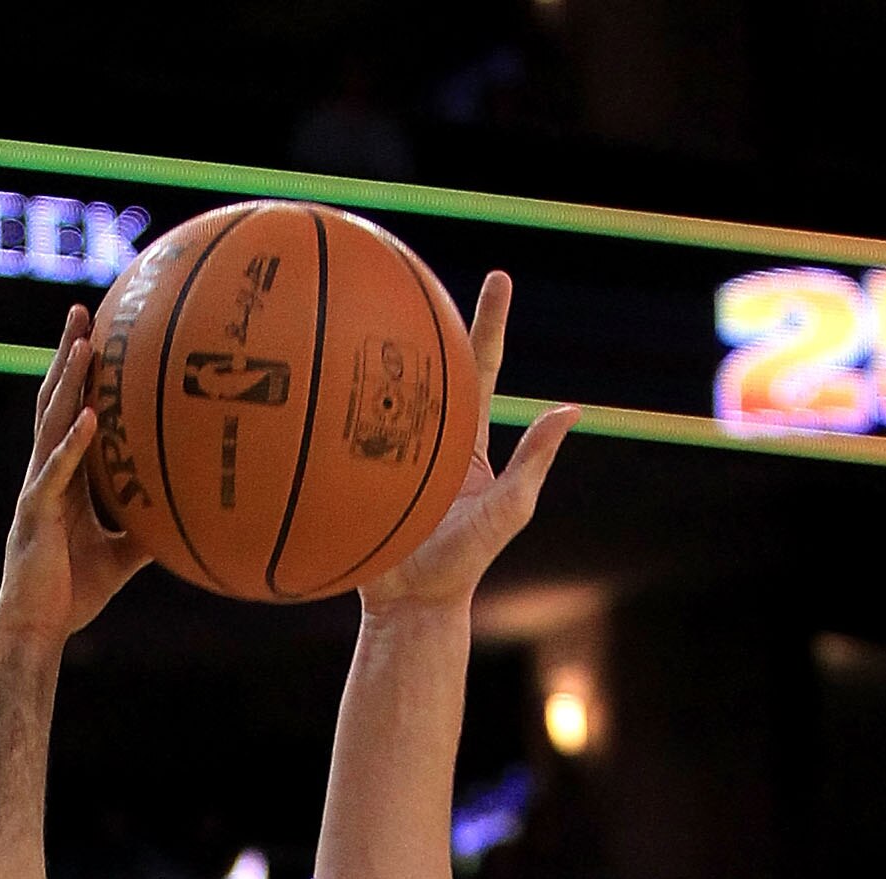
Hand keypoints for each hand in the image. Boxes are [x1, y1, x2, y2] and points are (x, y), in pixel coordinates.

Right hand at [0, 308, 148, 648]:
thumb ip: (147, 533)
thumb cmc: (72, 596)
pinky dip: (73, 444)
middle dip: (68, 355)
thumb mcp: (120, 559)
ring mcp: (38, 490)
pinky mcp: (36, 514)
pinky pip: (56, 472)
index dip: (80, 376)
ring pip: (51, 424)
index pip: (70, 414)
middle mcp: (46, 474)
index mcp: (63, 479)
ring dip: (67, 382)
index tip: (99, 334)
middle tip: (83, 310)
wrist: (37, 629)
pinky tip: (89, 416)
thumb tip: (188, 520)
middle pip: (55, 402)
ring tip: (84, 342)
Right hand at [360, 273, 579, 615]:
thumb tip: (571, 409)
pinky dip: (333, 400)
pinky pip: (345, 426)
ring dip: (373, 349)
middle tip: (418, 269)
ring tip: (365, 302)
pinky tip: (315, 368)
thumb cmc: (465, 564)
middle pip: (428, 363)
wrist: (409, 602)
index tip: (498, 278)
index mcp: (468, 438)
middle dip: (425, 316)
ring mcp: (388, 448)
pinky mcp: (355, 467)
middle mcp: (428, 435)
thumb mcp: (508, 510)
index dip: (490, 323)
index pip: (483, 367)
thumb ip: (534, 461)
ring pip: (381, 388)